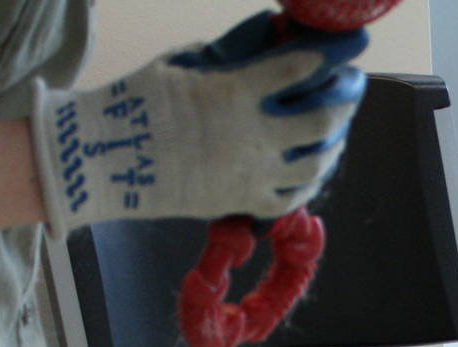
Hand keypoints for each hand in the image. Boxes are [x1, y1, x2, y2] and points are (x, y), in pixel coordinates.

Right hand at [32, 10, 367, 234]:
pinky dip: (309, 181)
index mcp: (235, 93)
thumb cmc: (139, 101)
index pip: (298, 69)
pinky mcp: (241, 202)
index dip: (328, 56)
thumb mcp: (184, 61)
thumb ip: (231, 52)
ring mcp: (250, 174)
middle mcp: (252, 136)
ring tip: (336, 129)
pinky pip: (291, 197)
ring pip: (315, 163)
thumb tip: (269, 33)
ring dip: (333, 142)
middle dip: (344, 99)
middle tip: (351, 86)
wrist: (106, 158)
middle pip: (322, 120)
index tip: (343, 49)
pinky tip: (313, 167)